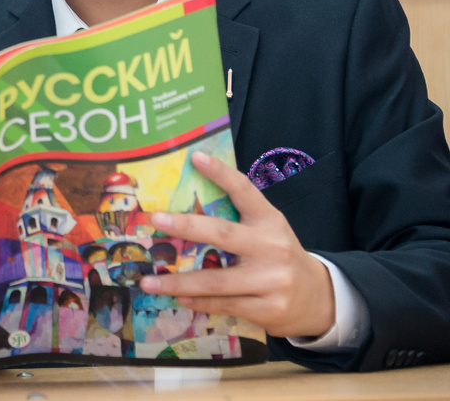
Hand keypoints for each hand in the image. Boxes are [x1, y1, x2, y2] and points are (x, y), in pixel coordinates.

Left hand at [139, 151, 335, 338]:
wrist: (319, 299)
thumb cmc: (278, 257)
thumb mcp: (267, 231)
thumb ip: (238, 219)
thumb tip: (186, 204)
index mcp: (270, 221)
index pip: (245, 191)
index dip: (221, 173)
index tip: (196, 157)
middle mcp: (272, 247)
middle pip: (223, 234)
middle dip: (186, 226)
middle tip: (155, 220)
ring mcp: (272, 280)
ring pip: (216, 280)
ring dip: (178, 282)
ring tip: (148, 281)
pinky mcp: (269, 309)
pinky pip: (224, 304)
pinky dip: (198, 302)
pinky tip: (178, 298)